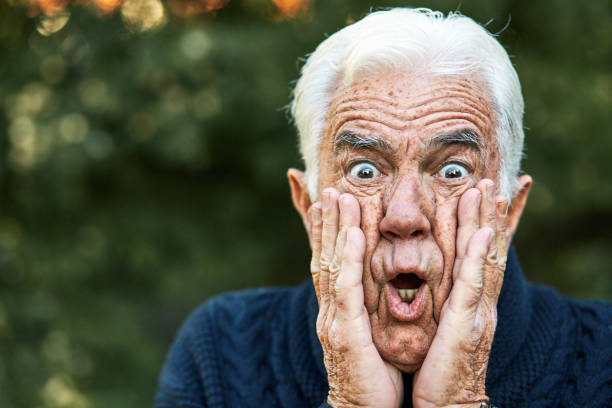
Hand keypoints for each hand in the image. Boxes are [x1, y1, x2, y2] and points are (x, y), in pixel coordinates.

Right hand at [309, 188, 403, 407]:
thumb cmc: (372, 377)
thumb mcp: (368, 337)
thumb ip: (366, 310)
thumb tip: (371, 290)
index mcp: (338, 311)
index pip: (331, 264)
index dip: (328, 233)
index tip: (330, 204)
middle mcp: (330, 310)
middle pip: (325, 257)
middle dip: (327, 222)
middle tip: (330, 189)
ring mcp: (334, 319)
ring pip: (332, 265)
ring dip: (335, 229)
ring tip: (338, 197)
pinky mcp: (345, 331)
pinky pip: (346, 288)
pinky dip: (348, 258)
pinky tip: (353, 234)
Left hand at [412, 179, 509, 407]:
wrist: (446, 404)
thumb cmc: (438, 367)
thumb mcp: (440, 327)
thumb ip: (441, 301)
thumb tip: (431, 281)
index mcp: (467, 301)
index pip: (476, 256)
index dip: (481, 226)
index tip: (483, 194)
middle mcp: (477, 302)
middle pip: (485, 251)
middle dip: (487, 215)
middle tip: (488, 181)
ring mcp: (476, 311)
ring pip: (483, 259)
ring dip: (487, 224)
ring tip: (488, 191)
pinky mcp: (467, 324)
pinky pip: (473, 285)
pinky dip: (479, 258)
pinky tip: (484, 234)